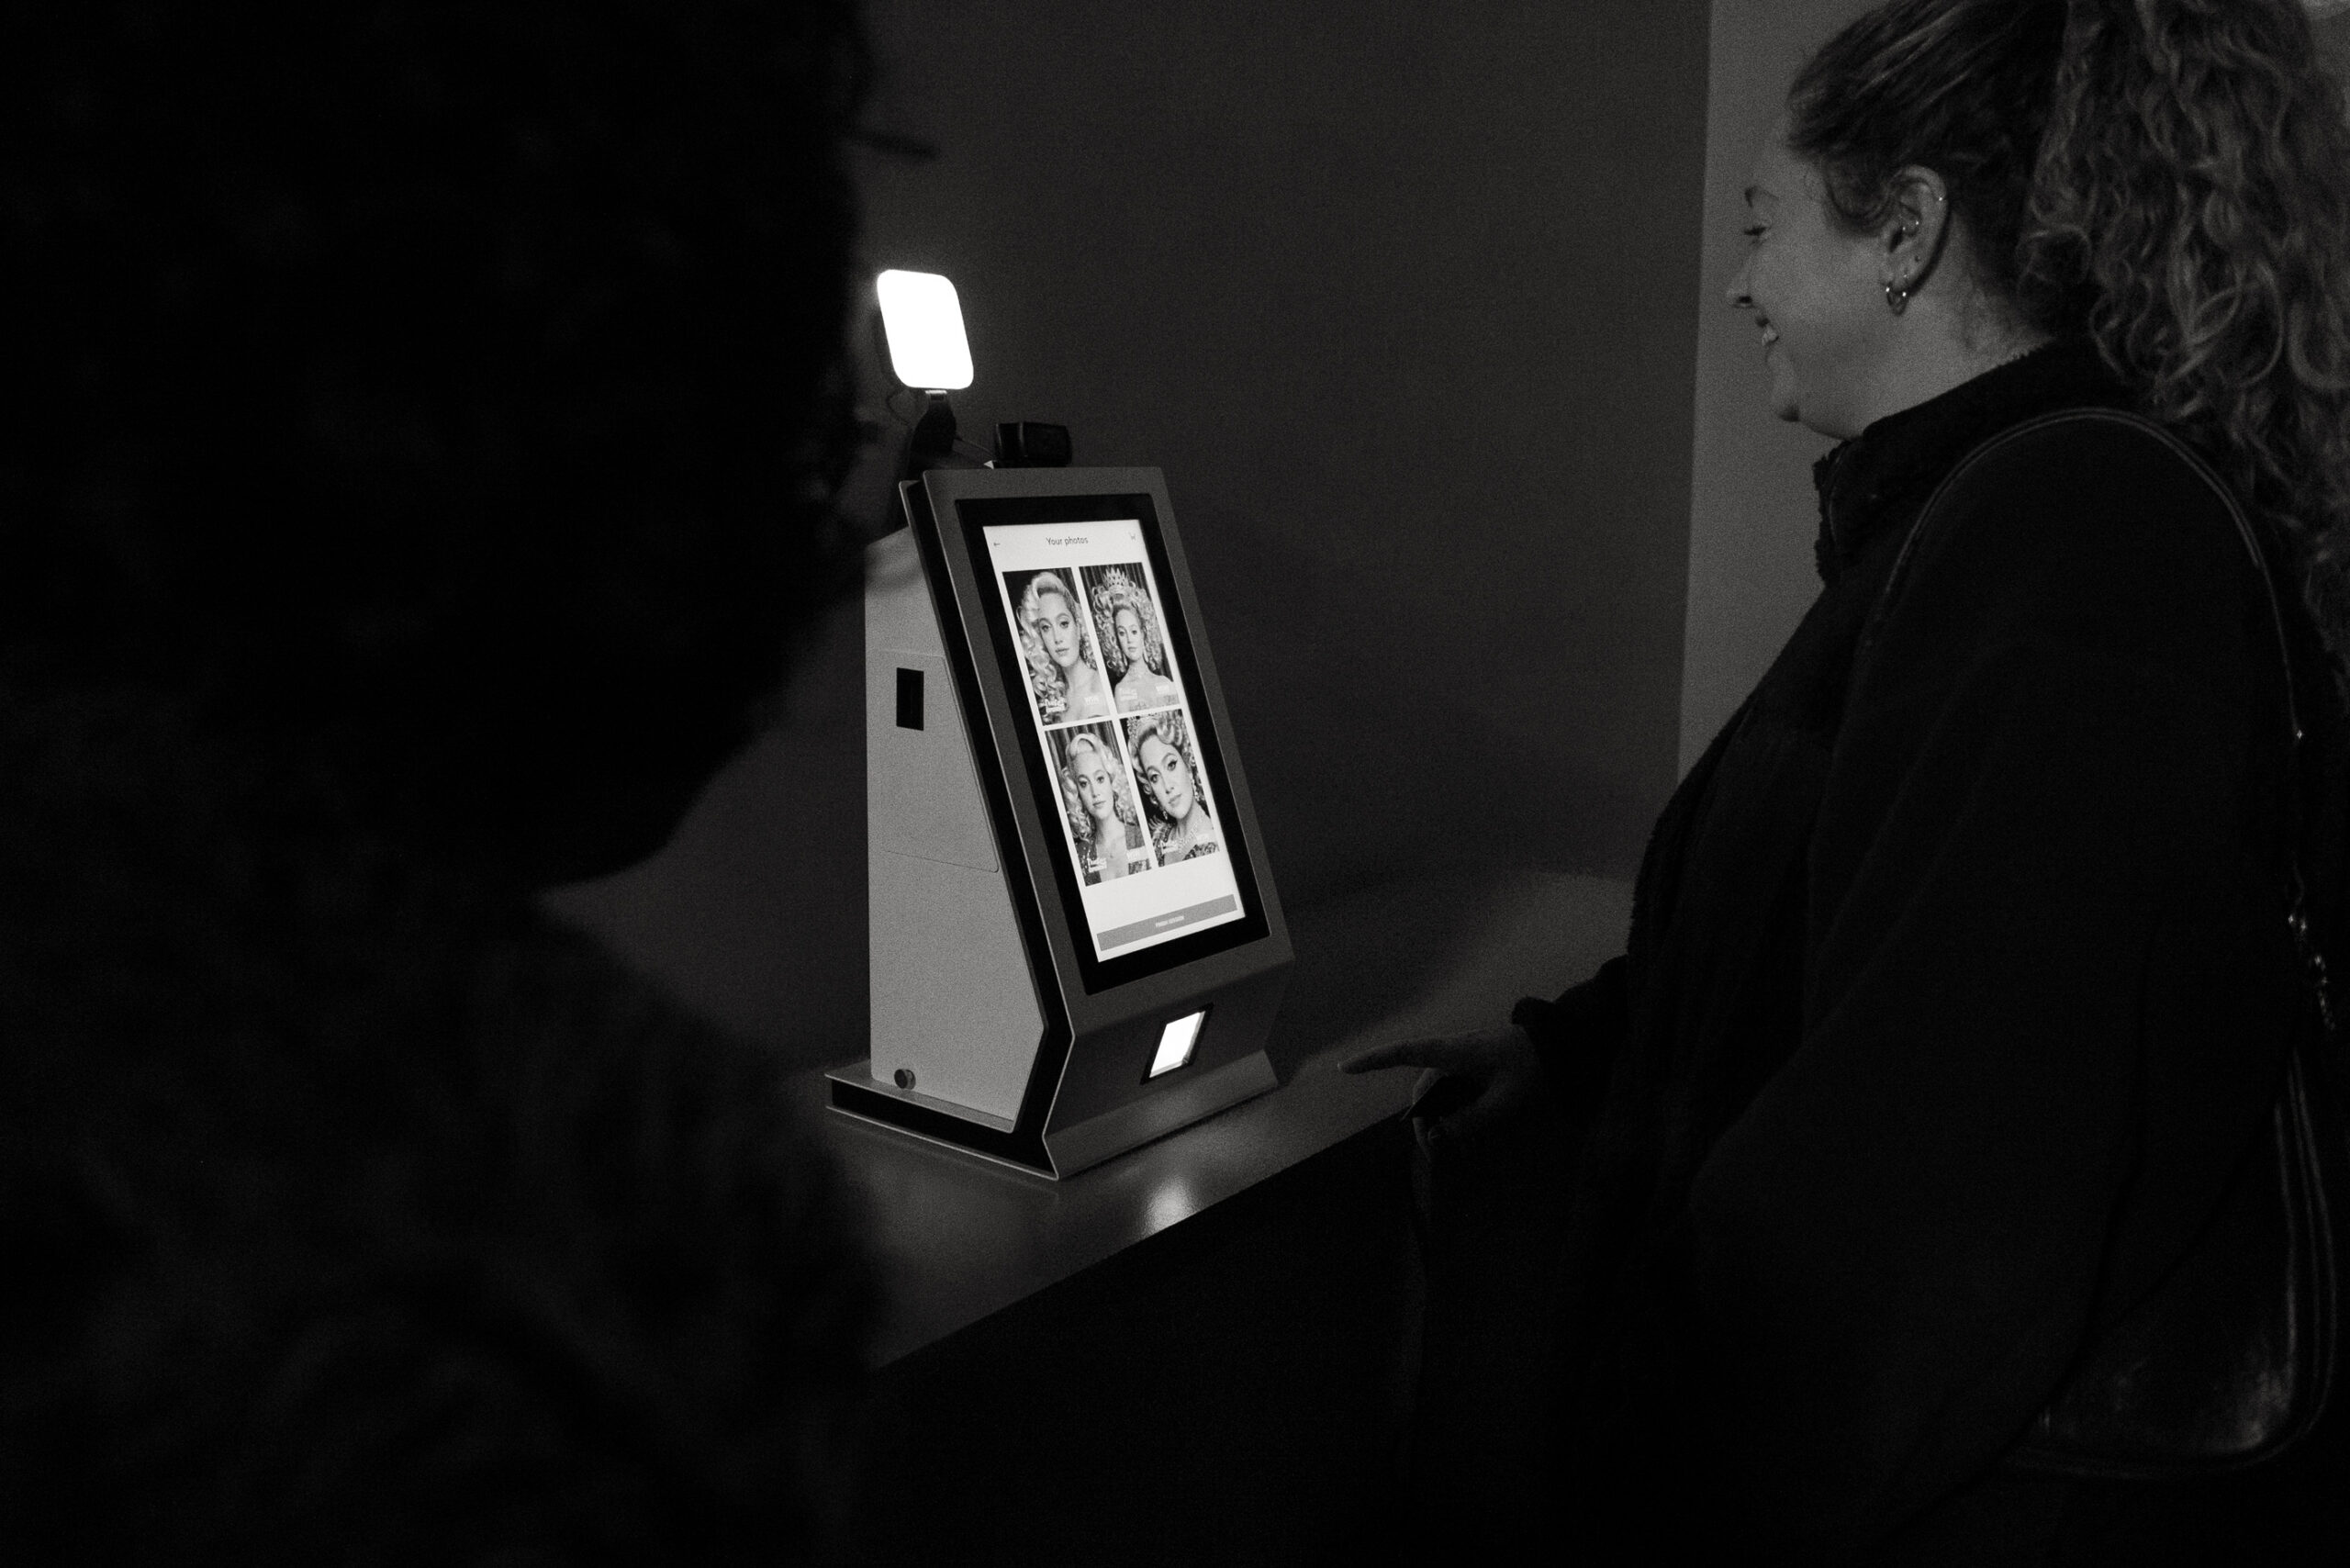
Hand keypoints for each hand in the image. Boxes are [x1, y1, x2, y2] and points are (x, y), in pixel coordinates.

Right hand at [1340, 1024, 1543, 1144]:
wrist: (1559, 1045)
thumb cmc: (1532, 1066)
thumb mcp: (1505, 1100)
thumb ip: (1472, 1120)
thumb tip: (1442, 1135)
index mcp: (1454, 1053)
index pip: (1405, 1053)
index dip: (1374, 1061)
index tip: (1346, 1068)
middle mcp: (1452, 1054)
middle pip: (1423, 1088)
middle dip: (1423, 1120)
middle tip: (1436, 1154)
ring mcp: (1463, 1060)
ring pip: (1438, 1092)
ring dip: (1440, 1117)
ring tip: (1453, 1144)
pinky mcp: (1474, 1067)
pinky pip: (1453, 1089)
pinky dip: (1453, 1109)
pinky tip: (1466, 1126)